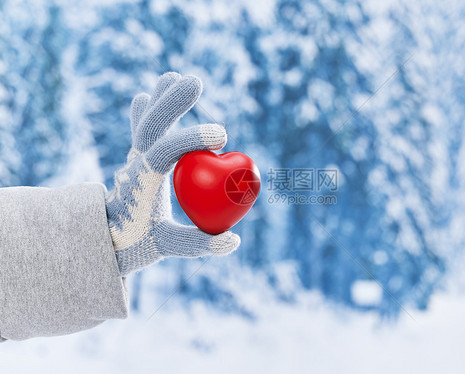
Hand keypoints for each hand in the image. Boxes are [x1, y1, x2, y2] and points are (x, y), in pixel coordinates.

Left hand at [105, 72, 240, 275]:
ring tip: (174, 77)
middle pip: (151, 126)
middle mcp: (136, 163)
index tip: (222, 136)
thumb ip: (199, 244)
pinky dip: (147, 110)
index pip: (164, 151)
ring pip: (145, 120)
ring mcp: (135, 156)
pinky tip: (150, 95)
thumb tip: (233, 241)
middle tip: (195, 81)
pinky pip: (141, 128)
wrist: (106, 237)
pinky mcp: (138, 156)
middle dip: (172, 102)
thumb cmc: (137, 242)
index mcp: (144, 182)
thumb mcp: (166, 247)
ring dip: (160, 98)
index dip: (190, 139)